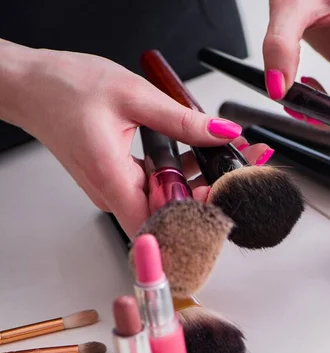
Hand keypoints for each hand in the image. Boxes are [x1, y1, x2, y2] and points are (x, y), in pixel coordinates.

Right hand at [1, 43, 271, 237]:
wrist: (32, 87)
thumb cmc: (65, 88)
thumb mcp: (133, 96)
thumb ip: (181, 119)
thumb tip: (223, 132)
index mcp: (112, 177)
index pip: (158, 226)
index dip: (194, 221)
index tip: (222, 199)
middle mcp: (112, 193)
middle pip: (167, 217)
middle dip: (206, 199)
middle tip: (233, 174)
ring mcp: (114, 190)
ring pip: (163, 204)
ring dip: (195, 187)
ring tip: (222, 161)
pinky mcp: (117, 182)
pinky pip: (154, 190)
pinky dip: (178, 177)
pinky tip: (196, 156)